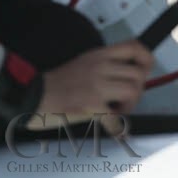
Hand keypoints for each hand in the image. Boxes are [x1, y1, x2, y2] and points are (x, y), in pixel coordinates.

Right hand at [31, 41, 153, 127]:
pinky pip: (117, 119)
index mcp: (97, 56)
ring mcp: (95, 86)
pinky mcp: (90, 106)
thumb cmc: (54, 85)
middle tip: (124, 100)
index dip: (146, 59)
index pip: (134, 47)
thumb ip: (104, 66)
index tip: (145, 70)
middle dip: (137, 90)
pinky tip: (114, 130)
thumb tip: (126, 77)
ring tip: (115, 111)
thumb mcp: (81, 64)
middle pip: (138, 74)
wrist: (31, 96)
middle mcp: (99, 67)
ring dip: (130, 105)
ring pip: (133, 91)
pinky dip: (119, 129)